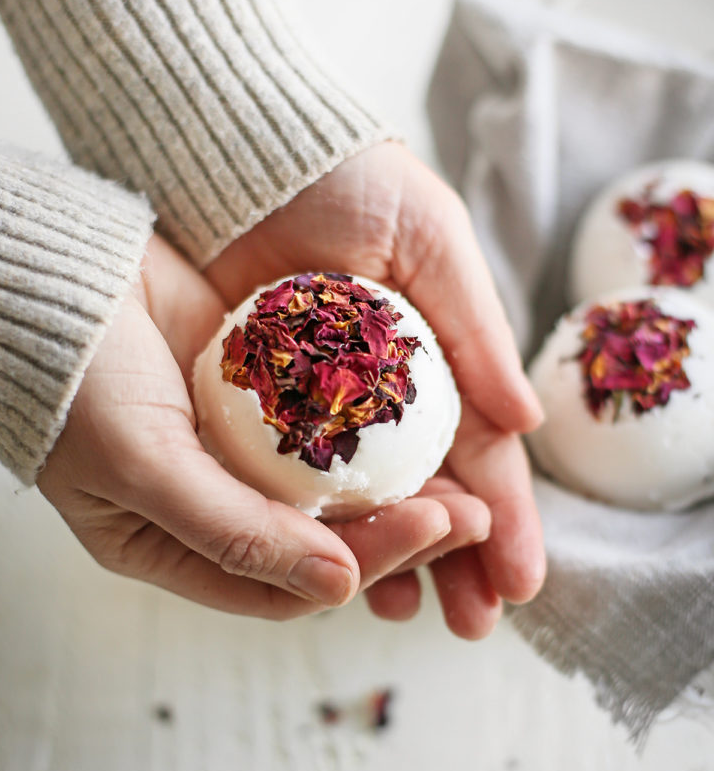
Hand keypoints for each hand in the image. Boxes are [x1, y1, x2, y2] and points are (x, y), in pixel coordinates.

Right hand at [38, 234, 482, 618]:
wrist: (47, 281)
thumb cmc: (73, 384)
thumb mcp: (143, 468)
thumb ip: (236, 533)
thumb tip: (341, 587)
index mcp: (178, 546)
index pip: (290, 581)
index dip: (367, 563)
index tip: (434, 528)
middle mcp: (215, 505)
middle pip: (323, 539)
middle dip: (401, 532)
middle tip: (474, 514)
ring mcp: (239, 450)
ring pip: (334, 488)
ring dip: (397, 486)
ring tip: (466, 479)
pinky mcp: (257, 394)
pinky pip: (325, 424)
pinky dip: (370, 430)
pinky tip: (420, 420)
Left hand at [206, 142, 546, 636]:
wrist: (241, 147)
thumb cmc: (348, 174)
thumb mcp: (429, 238)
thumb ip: (474, 326)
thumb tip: (528, 421)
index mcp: (436, 355)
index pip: (480, 451)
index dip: (504, 517)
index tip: (520, 582)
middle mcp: (383, 390)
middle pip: (428, 489)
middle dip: (455, 558)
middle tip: (471, 623)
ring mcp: (318, 402)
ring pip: (364, 499)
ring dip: (390, 555)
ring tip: (405, 611)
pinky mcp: (255, 399)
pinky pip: (291, 478)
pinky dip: (314, 525)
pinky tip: (330, 566)